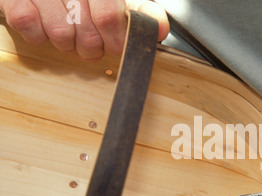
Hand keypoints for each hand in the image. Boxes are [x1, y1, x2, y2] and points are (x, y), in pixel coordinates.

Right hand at [0, 0, 169, 60]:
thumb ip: (139, 10)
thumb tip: (160, 28)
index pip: (110, 18)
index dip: (115, 40)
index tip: (115, 46)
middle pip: (86, 34)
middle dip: (92, 47)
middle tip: (91, 42)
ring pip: (60, 35)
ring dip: (67, 43)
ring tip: (69, 33)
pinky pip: (28, 26)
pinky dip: (38, 34)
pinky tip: (45, 26)